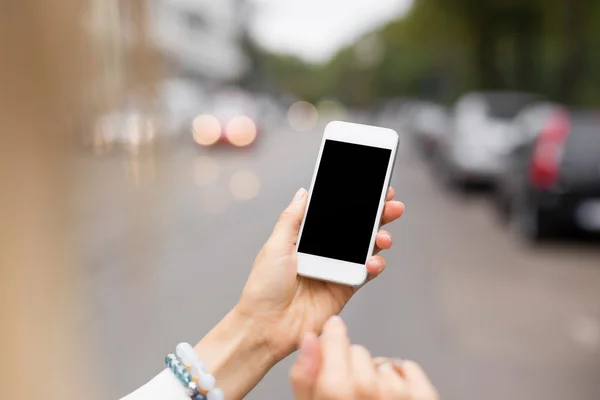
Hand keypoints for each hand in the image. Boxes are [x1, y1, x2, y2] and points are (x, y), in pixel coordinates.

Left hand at [235, 187, 403, 361]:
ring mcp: (336, 270)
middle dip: (376, 216)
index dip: (354, 203)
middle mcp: (323, 252)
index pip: (335, 215)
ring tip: (382, 238)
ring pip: (365, 249)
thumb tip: (303, 193)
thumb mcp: (275, 245)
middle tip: (391, 206)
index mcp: (306, 239)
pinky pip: (365, 273)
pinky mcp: (345, 289)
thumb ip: (292, 218)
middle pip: (356, 229)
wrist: (266, 326)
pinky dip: (374, 266)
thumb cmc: (263, 287)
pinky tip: (373, 262)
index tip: (372, 191)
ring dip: (379, 239)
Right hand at [289, 316, 438, 399]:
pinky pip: (408, 367)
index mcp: (336, 390)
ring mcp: (399, 396)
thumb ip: (304, 374)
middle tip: (350, 388)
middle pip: (359, 351)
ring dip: (376, 374)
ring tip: (370, 397)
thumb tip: (309, 337)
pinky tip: (391, 394)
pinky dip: (400, 376)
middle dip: (353, 365)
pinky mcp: (424, 398)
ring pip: (383, 361)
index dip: (332, 339)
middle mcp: (369, 391)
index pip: (335, 338)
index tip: (332, 338)